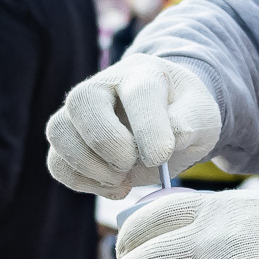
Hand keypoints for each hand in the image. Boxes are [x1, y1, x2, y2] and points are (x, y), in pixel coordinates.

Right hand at [45, 54, 221, 198]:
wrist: (169, 120)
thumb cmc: (184, 114)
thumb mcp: (202, 115)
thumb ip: (190, 122)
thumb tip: (168, 141)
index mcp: (142, 73)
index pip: (138, 92)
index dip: (148, 129)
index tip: (161, 158)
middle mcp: (102, 85)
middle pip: (82, 102)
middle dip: (108, 143)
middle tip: (132, 163)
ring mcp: (78, 112)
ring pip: (59, 132)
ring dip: (91, 166)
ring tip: (123, 178)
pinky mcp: (69, 140)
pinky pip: (56, 162)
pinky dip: (81, 182)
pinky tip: (113, 186)